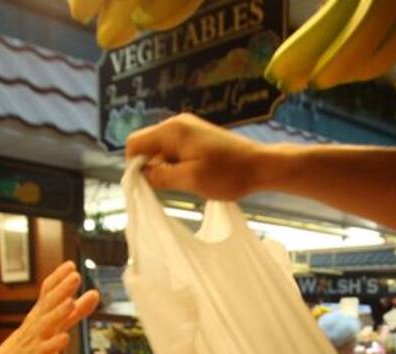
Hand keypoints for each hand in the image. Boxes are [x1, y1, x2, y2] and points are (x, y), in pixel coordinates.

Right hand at [0, 262, 98, 353]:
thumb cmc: (36, 338)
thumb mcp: (57, 321)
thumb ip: (77, 309)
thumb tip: (95, 293)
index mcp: (43, 311)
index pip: (48, 290)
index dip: (58, 278)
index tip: (70, 265)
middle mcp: (39, 320)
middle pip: (49, 303)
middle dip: (62, 289)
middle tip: (75, 276)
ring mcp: (39, 337)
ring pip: (48, 323)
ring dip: (59, 312)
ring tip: (70, 301)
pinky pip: (48, 348)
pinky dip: (56, 342)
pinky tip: (65, 337)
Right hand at [125, 113, 266, 200]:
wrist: (262, 166)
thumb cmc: (229, 174)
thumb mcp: (191, 179)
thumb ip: (161, 176)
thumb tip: (140, 175)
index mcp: (171, 131)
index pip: (134, 144)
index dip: (135, 166)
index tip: (149, 185)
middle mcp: (176, 124)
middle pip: (148, 146)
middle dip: (153, 167)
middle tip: (173, 186)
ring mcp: (188, 128)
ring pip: (163, 150)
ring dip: (168, 168)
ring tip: (189, 181)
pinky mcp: (198, 136)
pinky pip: (177, 150)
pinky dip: (179, 164)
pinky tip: (196, 175)